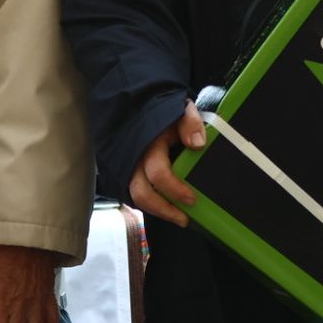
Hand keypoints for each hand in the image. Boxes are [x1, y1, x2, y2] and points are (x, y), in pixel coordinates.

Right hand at [128, 100, 205, 227]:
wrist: (139, 104)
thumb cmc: (162, 109)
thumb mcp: (180, 109)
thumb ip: (190, 122)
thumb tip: (197, 143)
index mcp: (149, 142)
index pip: (158, 173)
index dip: (175, 190)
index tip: (192, 199)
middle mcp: (134, 157)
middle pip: (141, 193)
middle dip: (164, 210)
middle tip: (184, 218)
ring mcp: (127, 165)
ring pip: (135, 196)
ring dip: (157, 210)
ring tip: (177, 217)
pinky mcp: (125, 171)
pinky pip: (133, 192)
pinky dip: (149, 203)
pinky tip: (164, 206)